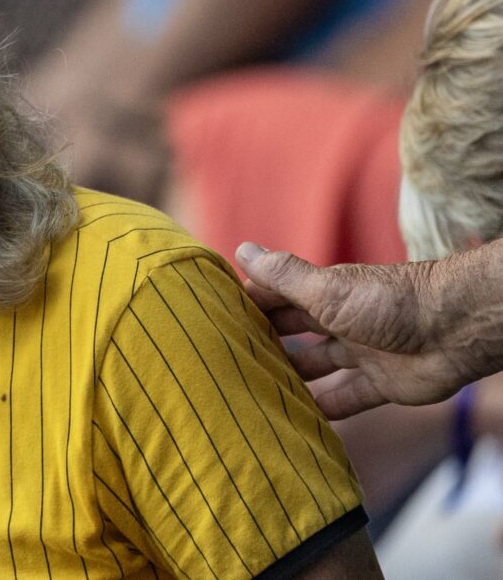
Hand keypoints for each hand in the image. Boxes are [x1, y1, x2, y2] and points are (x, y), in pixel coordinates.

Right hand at [235, 241, 502, 418]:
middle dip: (264, 342)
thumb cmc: (390, 302)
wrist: (456, 330)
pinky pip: (346, 398)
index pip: (276, 297)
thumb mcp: (328, 289)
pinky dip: (325, 408)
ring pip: (315, 365)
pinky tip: (297, 419)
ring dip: (290, 377)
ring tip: (251, 392)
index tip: (212, 317)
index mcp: (324, 294)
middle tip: (223, 360)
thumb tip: (241, 249)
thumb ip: (284, 277)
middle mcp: (340, 321)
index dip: (248, 304)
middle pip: (293, 332)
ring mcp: (361, 352)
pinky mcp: (382, 383)